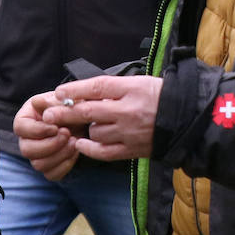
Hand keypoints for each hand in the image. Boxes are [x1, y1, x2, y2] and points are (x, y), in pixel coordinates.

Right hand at [15, 93, 78, 179]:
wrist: (81, 118)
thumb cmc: (67, 105)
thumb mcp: (60, 98)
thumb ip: (49, 101)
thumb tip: (37, 103)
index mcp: (24, 120)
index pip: (20, 128)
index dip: (38, 130)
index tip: (56, 127)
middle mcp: (26, 140)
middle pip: (27, 150)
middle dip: (51, 144)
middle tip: (67, 133)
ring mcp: (36, 156)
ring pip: (39, 165)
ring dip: (60, 155)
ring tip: (74, 141)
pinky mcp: (49, 167)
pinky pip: (52, 174)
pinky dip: (65, 165)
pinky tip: (75, 151)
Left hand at [40, 75, 161, 161]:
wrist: (186, 118)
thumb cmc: (159, 96)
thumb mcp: (138, 83)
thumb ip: (112, 89)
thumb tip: (82, 94)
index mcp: (130, 89)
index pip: (96, 87)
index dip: (74, 90)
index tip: (59, 91)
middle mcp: (128, 110)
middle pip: (88, 112)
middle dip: (65, 113)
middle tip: (47, 114)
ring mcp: (129, 131)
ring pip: (95, 132)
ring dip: (87, 129)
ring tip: (92, 124)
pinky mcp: (132, 149)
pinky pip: (104, 152)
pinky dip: (89, 148)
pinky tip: (81, 144)